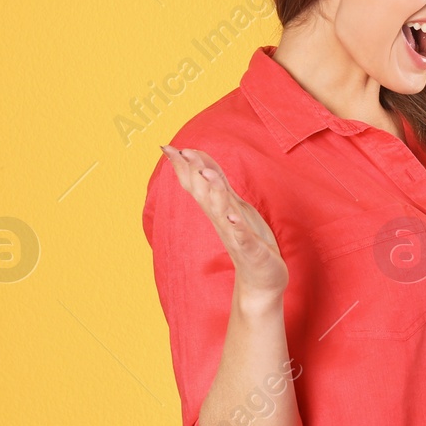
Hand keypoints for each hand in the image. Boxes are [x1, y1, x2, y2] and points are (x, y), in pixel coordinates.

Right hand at [161, 145, 287, 301]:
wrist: (259, 279)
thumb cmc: (246, 238)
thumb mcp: (232, 204)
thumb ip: (217, 183)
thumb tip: (198, 160)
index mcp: (217, 209)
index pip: (196, 184)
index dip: (183, 166)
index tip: (166, 146)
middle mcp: (221, 220)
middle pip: (203, 194)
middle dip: (193, 173)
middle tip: (181, 152)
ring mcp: (234, 235)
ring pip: (221, 211)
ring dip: (214, 193)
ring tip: (207, 174)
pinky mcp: (250, 249)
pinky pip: (241, 237)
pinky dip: (236, 227)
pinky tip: (232, 218)